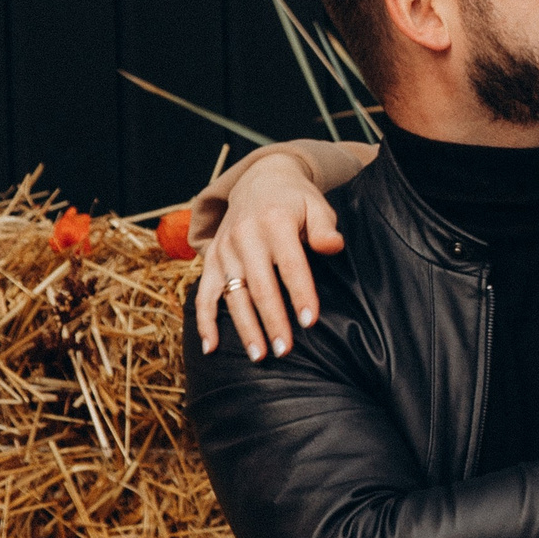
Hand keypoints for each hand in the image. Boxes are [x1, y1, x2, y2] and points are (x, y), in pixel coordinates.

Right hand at [194, 153, 343, 359]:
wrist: (260, 182)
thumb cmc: (296, 201)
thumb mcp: (316, 205)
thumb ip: (325, 227)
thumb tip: (334, 246)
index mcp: (274, 223)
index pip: (290, 265)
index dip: (300, 294)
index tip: (309, 322)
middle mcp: (244, 237)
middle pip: (260, 286)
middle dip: (272, 321)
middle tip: (284, 350)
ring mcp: (225, 250)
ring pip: (233, 295)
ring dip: (244, 328)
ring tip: (259, 355)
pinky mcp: (211, 260)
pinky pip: (204, 294)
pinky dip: (205, 321)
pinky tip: (211, 347)